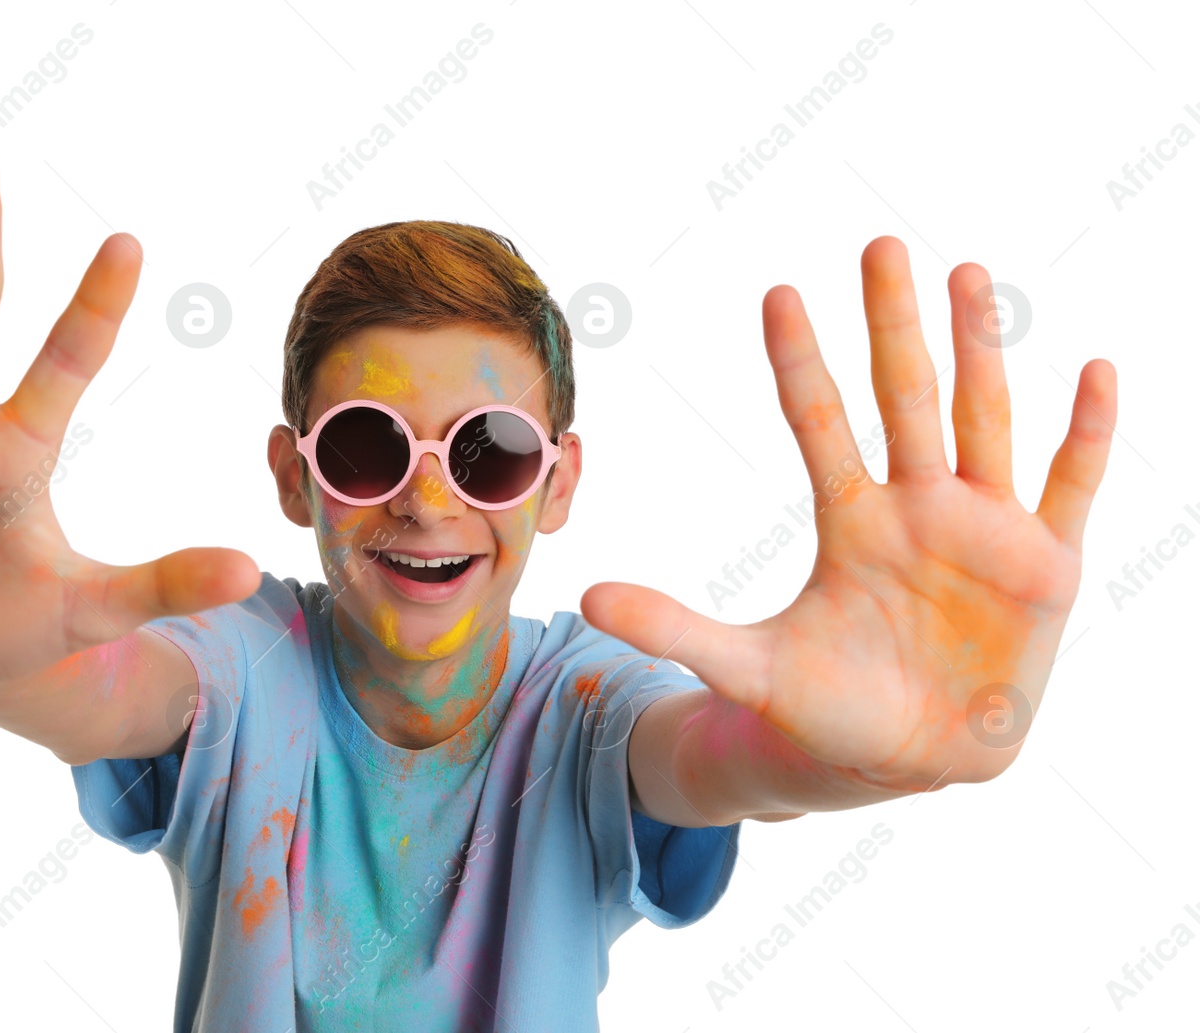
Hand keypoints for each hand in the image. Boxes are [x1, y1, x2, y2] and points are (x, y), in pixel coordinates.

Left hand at [583, 237, 1115, 791]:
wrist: (907, 763)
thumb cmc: (828, 709)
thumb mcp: (746, 668)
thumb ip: (673, 628)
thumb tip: (587, 598)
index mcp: (850, 521)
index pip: (818, 423)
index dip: (799, 363)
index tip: (777, 295)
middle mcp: (917, 507)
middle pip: (904, 397)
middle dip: (893, 324)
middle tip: (879, 244)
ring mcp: (984, 530)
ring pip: (981, 421)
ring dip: (980, 351)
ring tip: (969, 274)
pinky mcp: (1045, 567)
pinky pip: (1069, 487)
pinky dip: (1086, 434)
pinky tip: (1096, 369)